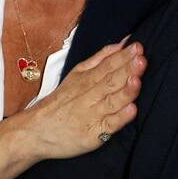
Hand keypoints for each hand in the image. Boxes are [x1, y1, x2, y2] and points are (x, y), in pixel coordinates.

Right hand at [18, 41, 145, 160]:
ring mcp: (93, 115)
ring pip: (112, 102)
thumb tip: (122, 44)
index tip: (137, 47)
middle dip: (127, 70)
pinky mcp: (94, 134)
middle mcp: (90, 96)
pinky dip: (120, 118)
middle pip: (110, 81)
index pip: (107, 65)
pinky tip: (131, 110)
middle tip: (141, 59)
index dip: (123, 56)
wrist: (37, 131)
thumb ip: (100, 58)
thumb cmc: (61, 101)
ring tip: (137, 81)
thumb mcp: (77, 74)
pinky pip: (109, 125)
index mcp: (86, 79)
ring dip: (126, 91)